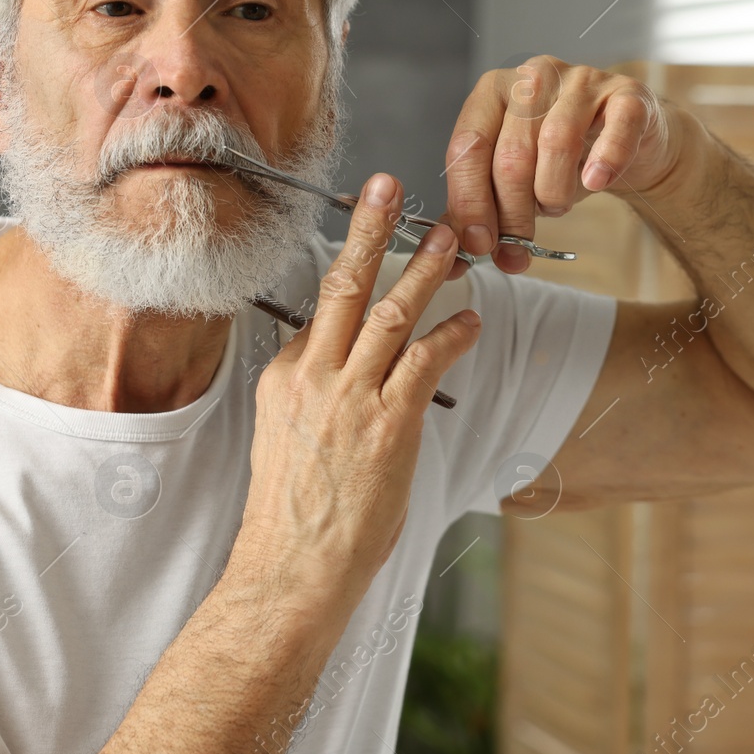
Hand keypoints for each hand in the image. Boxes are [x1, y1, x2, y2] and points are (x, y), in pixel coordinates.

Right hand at [237, 173, 480, 605]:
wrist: (292, 568)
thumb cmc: (291, 518)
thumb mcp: (280, 444)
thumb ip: (308, 402)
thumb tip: (333, 382)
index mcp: (284, 379)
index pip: (319, 313)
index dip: (351, 272)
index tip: (369, 241)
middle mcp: (313, 377)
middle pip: (344, 286)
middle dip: (370, 230)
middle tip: (388, 185)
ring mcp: (350, 397)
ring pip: (392, 312)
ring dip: (427, 270)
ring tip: (452, 238)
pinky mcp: (389, 423)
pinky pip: (426, 360)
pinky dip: (453, 334)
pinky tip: (472, 320)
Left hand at [443, 56, 681, 273]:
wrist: (626, 146)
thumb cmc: (559, 161)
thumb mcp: (511, 181)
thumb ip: (479, 210)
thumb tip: (452, 257)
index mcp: (492, 93)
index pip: (468, 146)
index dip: (470, 201)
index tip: (478, 244)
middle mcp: (533, 78)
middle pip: (511, 154)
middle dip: (513, 213)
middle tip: (518, 246)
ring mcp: (582, 80)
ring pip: (556, 143)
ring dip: (554, 194)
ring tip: (556, 207)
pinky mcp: (627, 94)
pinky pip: (616, 129)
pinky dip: (605, 161)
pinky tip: (596, 182)